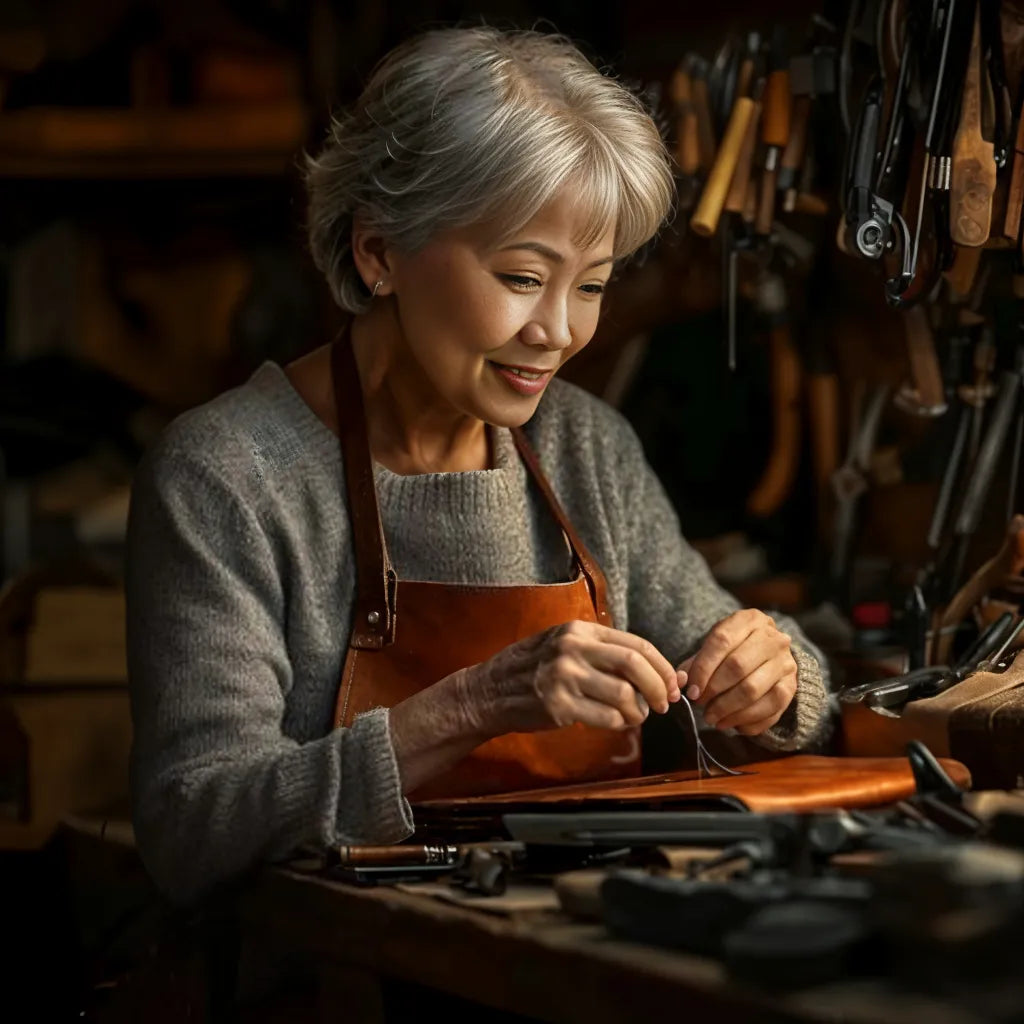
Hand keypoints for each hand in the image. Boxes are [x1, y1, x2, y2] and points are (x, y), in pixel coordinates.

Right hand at [457, 620, 680, 738]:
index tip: (672, 684)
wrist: (489, 691)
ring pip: (624, 694)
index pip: (636, 644)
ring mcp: (564, 677)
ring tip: (634, 715)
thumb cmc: (534, 670)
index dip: (662, 667)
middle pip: (634, 665)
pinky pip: (606, 718)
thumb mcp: (566, 646)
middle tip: (664, 703)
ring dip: (638, 711)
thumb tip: (662, 672)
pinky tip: (614, 722)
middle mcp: (572, 648)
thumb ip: (607, 655)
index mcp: (579, 630)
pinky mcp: (558, 705)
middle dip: (658, 688)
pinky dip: (619, 724)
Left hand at [678, 609, 796, 735]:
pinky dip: (747, 722)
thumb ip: (695, 663)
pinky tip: (732, 724)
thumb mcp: (714, 647)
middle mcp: (772, 639)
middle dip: (714, 691)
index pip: (722, 641)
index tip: (692, 691)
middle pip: (738, 667)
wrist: (770, 655)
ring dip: (728, 710)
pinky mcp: (792, 687)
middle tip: (701, 705)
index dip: (703, 668)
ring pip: (753, 691)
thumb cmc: (734, 650)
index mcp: (749, 620)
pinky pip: (770, 710)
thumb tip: (679, 682)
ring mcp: (785, 663)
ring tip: (712, 718)